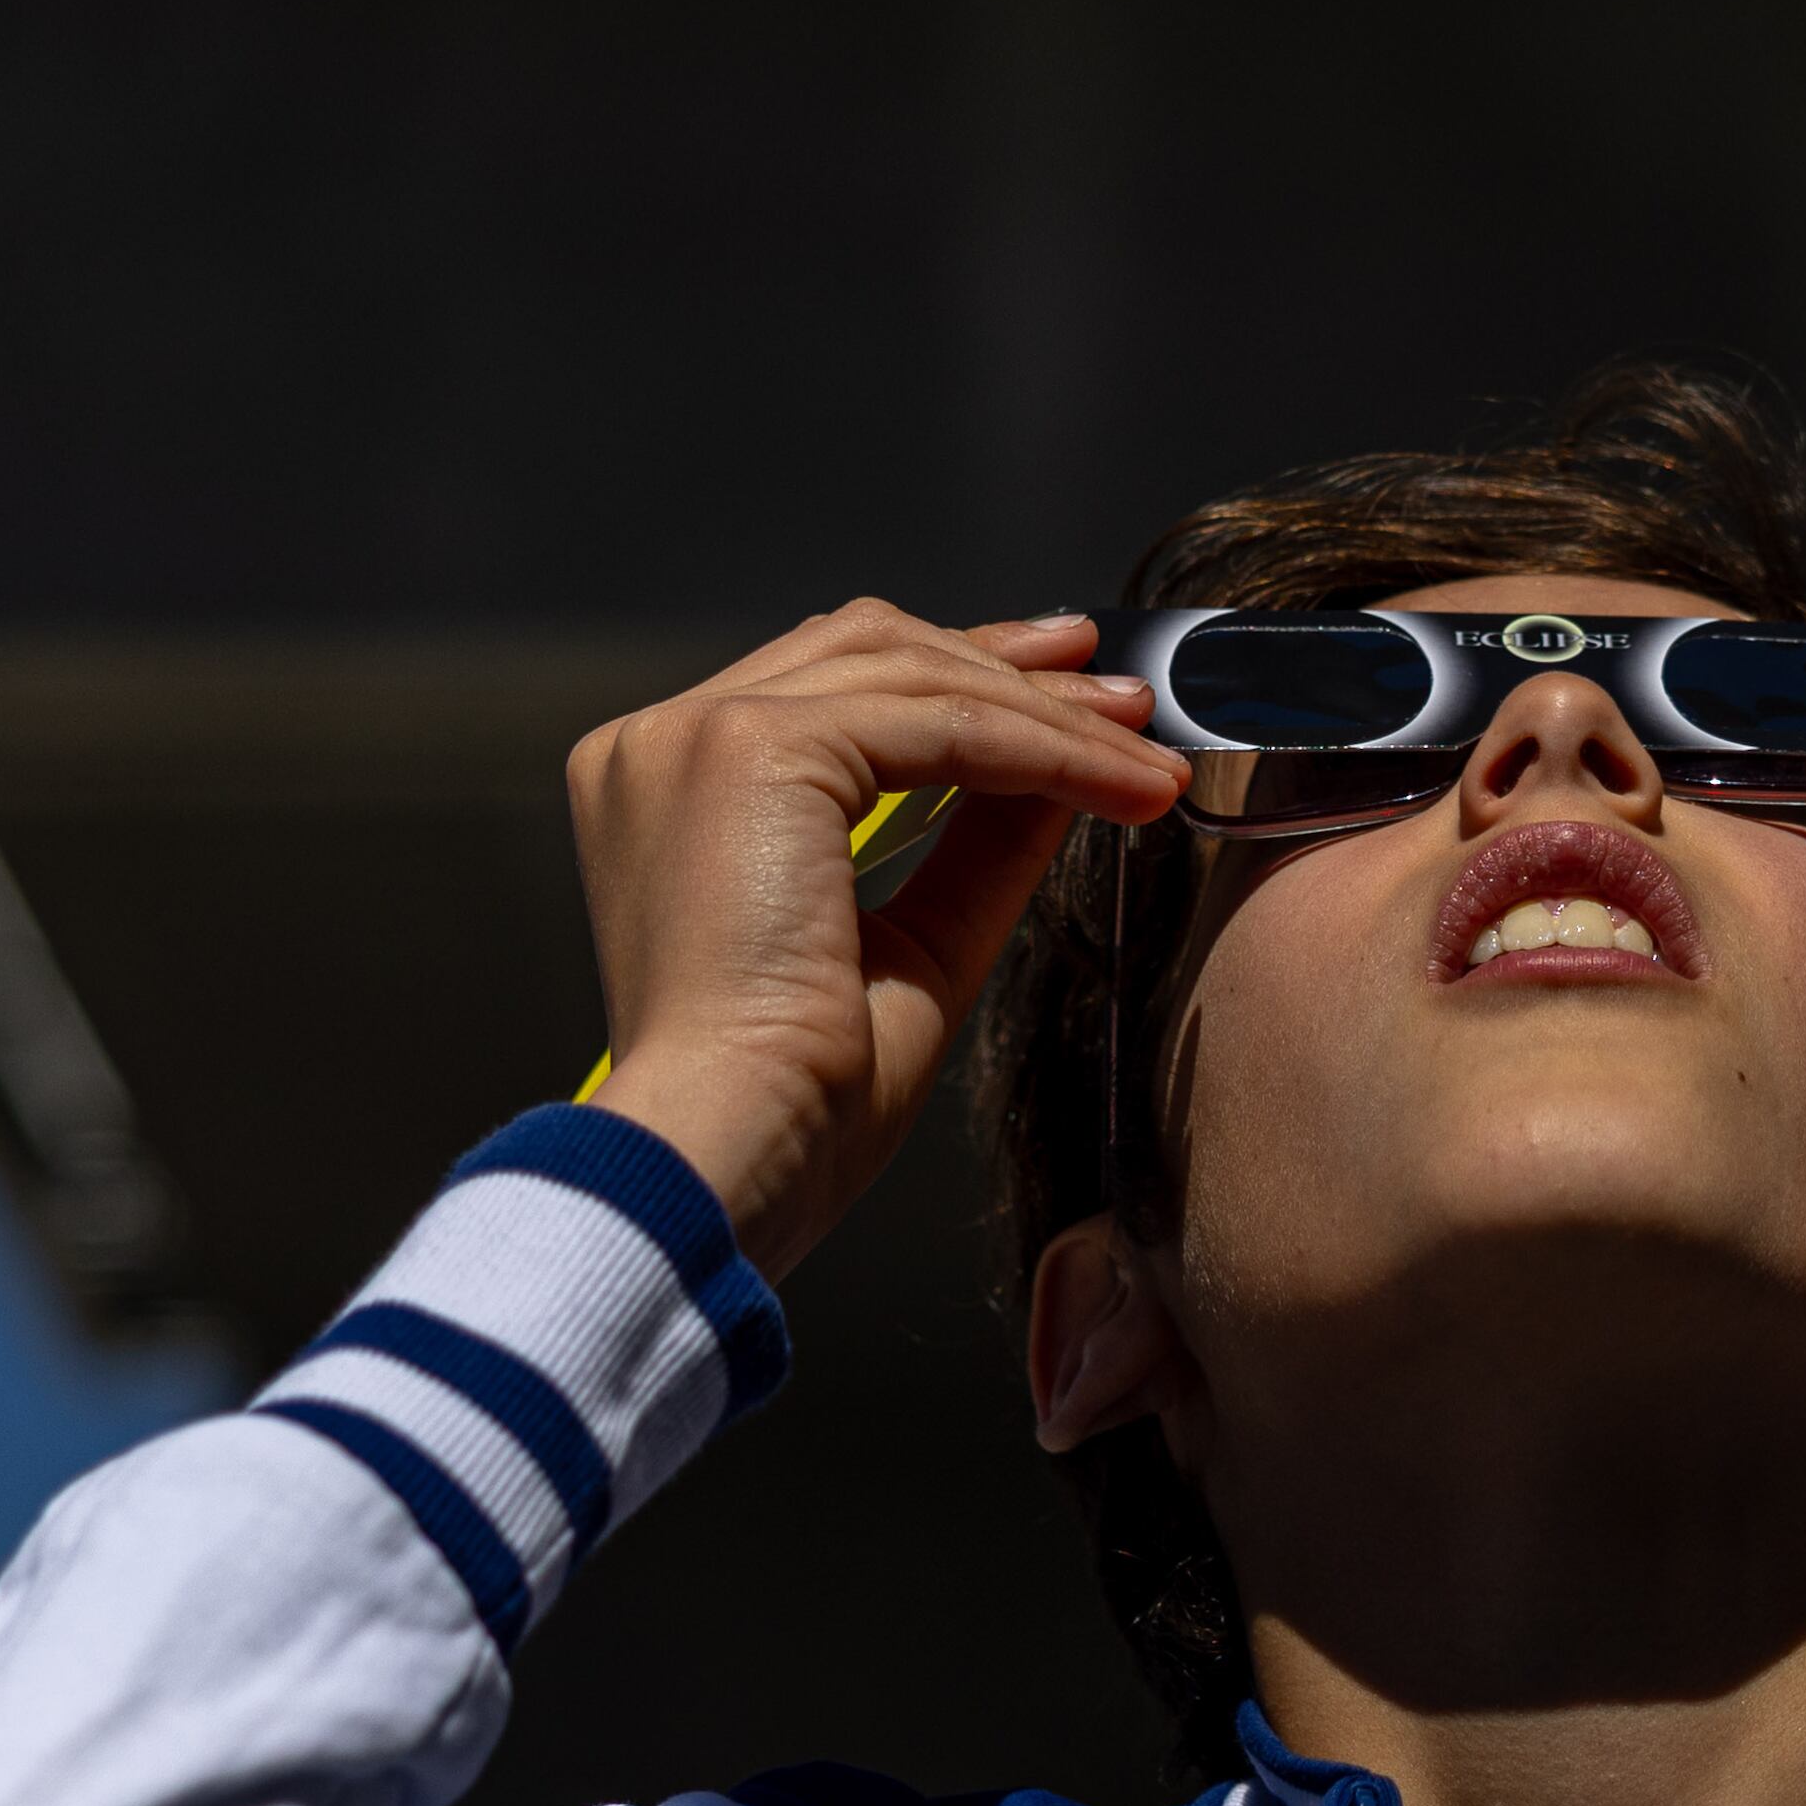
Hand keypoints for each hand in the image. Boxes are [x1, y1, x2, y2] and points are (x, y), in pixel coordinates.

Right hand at [565, 604, 1185, 1283]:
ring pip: (914, 677)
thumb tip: (1059, 772)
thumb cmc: (796, 1103)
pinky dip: (1040, 747)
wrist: (731, 1155)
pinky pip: (937, 722)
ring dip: (1046, 714)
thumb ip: (975, 846)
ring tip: (1142, 754)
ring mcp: (695, 736)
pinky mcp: (747, 747)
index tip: (1067, 694)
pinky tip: (1115, 784)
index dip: (959, 677)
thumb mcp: (913, 947)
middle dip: (1010, 668)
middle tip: (1123, 700)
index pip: (832, 686)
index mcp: (670, 791)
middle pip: (870, 650)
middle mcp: (663, 747)